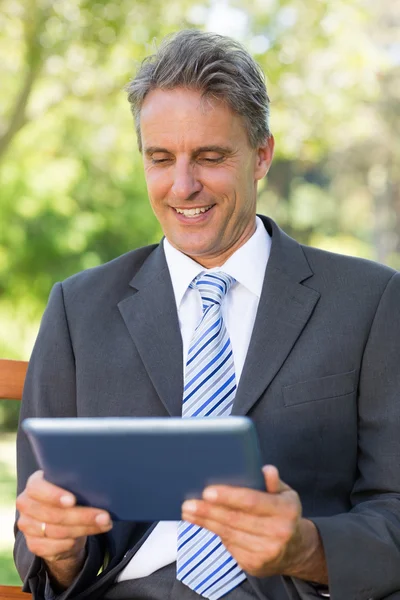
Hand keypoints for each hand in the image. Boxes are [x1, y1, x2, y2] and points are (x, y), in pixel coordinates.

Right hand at [16, 470, 111, 586]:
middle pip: (52, 514)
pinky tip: (84, 538)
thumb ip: (77, 484)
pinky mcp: (32, 544)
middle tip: (104, 516)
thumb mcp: (72, 486)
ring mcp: (27, 525)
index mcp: (34, 484)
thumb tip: (101, 485)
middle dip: (82, 516)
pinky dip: (70, 543)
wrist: (62, 522)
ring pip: (56, 531)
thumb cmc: (71, 497)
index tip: (72, 500)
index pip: (37, 488)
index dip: (54, 495)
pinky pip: (53, 547)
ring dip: (84, 529)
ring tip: (104, 524)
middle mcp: (26, 504)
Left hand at [181, 465, 325, 581]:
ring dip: (205, 522)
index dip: (229, 497)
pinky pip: (229, 546)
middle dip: (209, 511)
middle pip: (235, 519)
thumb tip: (266, 469)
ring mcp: (266, 551)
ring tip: (189, 511)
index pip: (252, 502)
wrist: (295, 550)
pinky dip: (213, 533)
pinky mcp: (254, 564)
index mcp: (286, 510)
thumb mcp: (286, 494)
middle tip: (189, 503)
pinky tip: (201, 523)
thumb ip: (274, 482)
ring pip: (229, 534)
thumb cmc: (285, 514)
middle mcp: (278, 532)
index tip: (207, 491)